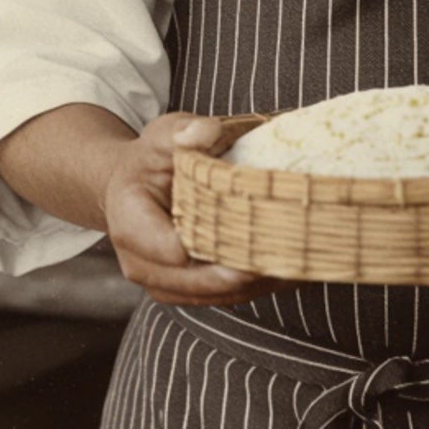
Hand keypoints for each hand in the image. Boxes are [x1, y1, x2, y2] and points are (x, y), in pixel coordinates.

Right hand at [103, 112, 280, 307]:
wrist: (134, 187)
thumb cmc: (152, 158)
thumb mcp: (164, 134)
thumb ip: (184, 130)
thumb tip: (205, 132)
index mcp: (129, 221)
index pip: (173, 247)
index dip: (216, 245)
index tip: (259, 233)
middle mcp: (139, 262)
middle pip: (199, 281)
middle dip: (244, 271)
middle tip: (291, 255)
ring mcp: (161, 283)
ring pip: (214, 295)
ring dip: (256, 284)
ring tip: (299, 264)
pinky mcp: (183, 291)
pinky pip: (221, 298)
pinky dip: (255, 286)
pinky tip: (289, 271)